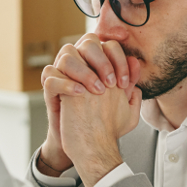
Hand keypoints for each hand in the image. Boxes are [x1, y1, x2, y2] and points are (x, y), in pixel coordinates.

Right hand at [39, 34, 140, 173]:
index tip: (125, 83)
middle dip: (102, 61)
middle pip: (88, 42)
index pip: (109, 45)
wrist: (87, 144)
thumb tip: (136, 63)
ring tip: (97, 91)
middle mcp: (81, 63)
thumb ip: (131, 85)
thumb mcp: (124, 105)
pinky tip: (80, 93)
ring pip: (67, 54)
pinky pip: (50, 75)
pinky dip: (65, 82)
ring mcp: (63, 73)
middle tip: (111, 84)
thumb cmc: (105, 122)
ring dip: (84, 71)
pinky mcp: (50, 88)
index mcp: (99, 63)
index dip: (119, 59)